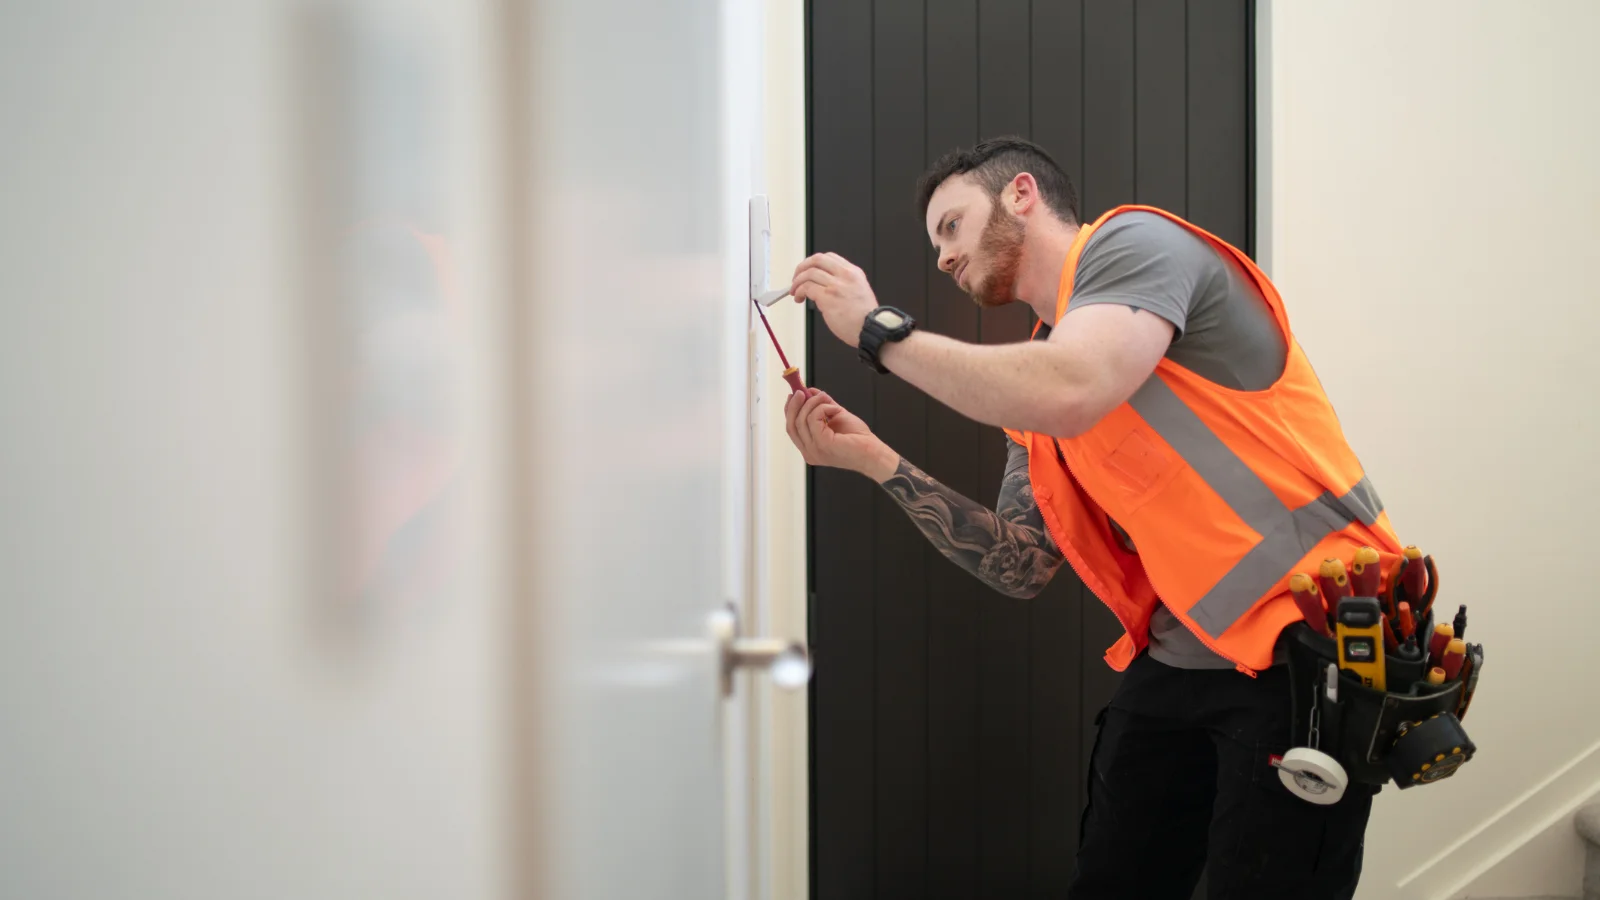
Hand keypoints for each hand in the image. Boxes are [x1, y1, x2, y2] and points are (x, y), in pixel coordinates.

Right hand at [784, 388, 898, 480]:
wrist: (873, 452)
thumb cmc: (858, 439)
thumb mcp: (836, 416)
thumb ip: (821, 405)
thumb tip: (810, 391)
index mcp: (810, 448)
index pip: (791, 429)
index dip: (789, 410)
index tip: (792, 395)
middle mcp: (809, 452)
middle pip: (791, 425)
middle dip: (794, 405)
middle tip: (801, 391)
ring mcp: (814, 450)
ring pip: (801, 420)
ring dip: (813, 403)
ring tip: (826, 400)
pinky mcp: (822, 444)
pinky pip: (813, 419)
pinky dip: (823, 408)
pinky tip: (835, 410)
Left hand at [789, 253, 877, 347]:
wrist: (871, 329)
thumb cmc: (864, 317)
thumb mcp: (859, 291)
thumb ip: (843, 284)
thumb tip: (822, 285)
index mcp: (853, 272)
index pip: (829, 257)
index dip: (813, 263)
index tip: (807, 271)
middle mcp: (845, 275)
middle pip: (816, 260)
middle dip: (802, 268)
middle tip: (796, 278)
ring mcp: (836, 285)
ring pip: (809, 273)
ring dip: (797, 282)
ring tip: (796, 292)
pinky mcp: (828, 298)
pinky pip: (807, 288)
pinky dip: (799, 291)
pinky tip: (799, 298)